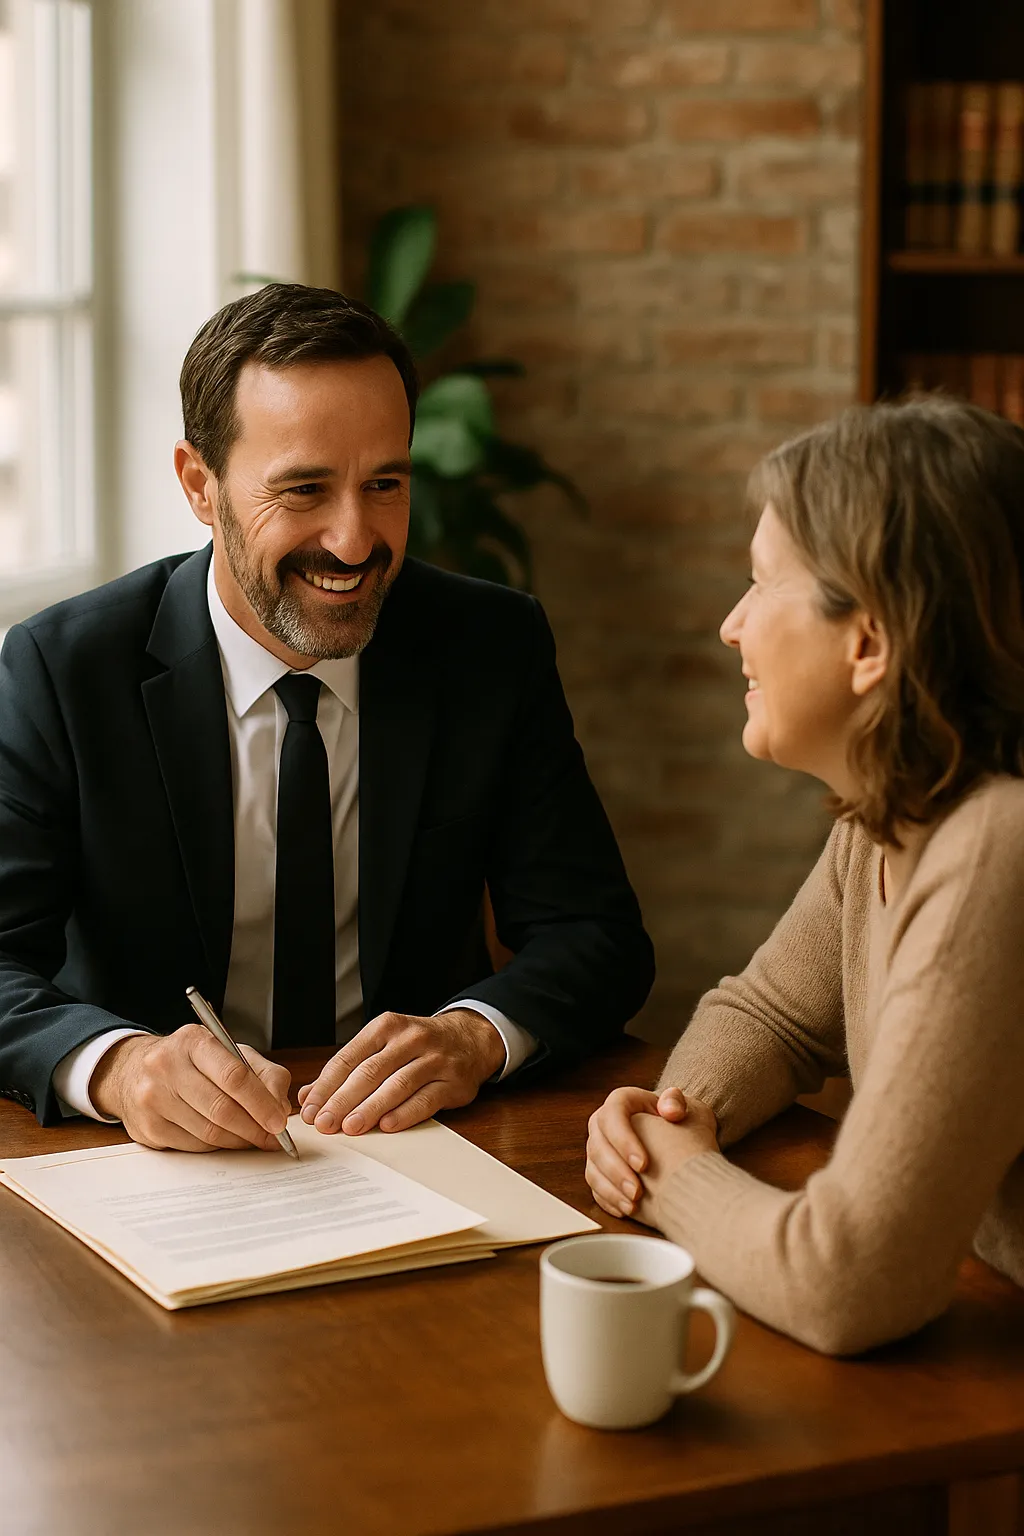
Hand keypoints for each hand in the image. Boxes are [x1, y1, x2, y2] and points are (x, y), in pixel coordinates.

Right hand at [90, 1025, 291, 1152]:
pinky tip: (225, 1139)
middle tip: (272, 1137)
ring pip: (209, 1132)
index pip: (234, 1076)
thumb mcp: (228, 1053)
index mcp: (193, 1041)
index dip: (261, 1103)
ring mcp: (152, 1098)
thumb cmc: (189, 1062)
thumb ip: (263, 1074)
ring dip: (238, 1140)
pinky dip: (216, 1147)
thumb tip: (280, 1108)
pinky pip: (193, 1145)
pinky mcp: (147, 1127)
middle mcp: (167, 1066)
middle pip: (221, 1108)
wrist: (132, 1071)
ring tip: (253, 1138)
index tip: (279, 1121)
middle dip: (254, 1128)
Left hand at [296, 1009, 505, 1135]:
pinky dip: (405, 1113)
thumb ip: (347, 1069)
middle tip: (324, 1123)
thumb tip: (308, 1096)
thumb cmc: (417, 1046)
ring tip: (350, 1127)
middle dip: (343, 1100)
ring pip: (397, 1085)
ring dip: (371, 1108)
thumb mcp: (383, 1045)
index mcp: (387, 1026)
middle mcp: (411, 1039)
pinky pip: (426, 1099)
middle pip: (370, 1072)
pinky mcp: (453, 1082)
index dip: (327, 1085)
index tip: (310, 1108)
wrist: (470, 1039)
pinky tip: (387, 1126)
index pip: (349, 1057)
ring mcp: (435, 1059)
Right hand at [585, 1085, 717, 1220]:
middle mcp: (604, 1124)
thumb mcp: (687, 1107)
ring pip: (593, 1169)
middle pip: (598, 1145)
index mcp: (622, 1102)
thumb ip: (677, 1102)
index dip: (623, 1140)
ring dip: (611, 1189)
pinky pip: (596, 1187)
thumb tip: (670, 1110)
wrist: (681, 1144)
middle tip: (637, 1191)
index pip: (613, 1115)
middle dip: (616, 1171)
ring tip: (633, 1204)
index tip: (643, 1164)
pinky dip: (609, 1200)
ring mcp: (599, 1149)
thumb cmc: (683, 1122)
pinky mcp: (600, 1172)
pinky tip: (627, 1209)